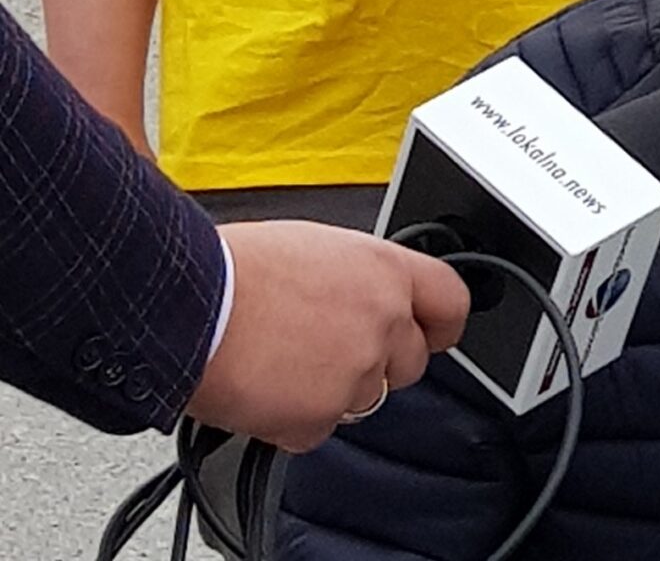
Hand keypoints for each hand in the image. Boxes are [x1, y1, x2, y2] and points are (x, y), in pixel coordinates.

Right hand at [187, 222, 472, 451]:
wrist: (189, 307)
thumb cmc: (236, 269)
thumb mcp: (319, 249)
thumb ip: (359, 279)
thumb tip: (362, 297)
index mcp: (387, 271)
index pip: (451, 302)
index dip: (441, 324)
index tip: (432, 334)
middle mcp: (383, 320)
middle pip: (410, 362)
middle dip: (377, 364)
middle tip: (328, 353)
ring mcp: (356, 372)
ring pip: (363, 398)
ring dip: (332, 391)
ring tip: (283, 364)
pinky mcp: (320, 416)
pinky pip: (318, 429)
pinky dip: (293, 421)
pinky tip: (264, 390)